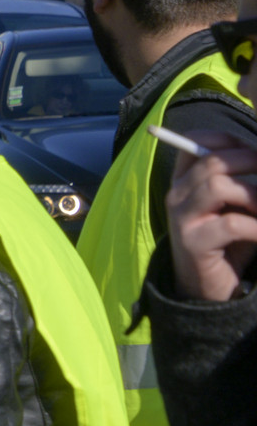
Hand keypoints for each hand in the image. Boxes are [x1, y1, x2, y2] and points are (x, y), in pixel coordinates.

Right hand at [165, 131, 256, 301]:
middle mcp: (176, 195)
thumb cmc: (229, 240)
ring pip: (217, 186)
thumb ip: (244, 180)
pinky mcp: (193, 244)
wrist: (209, 286)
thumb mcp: (235, 204)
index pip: (195, 141)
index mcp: (184, 181)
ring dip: (255, 194)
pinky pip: (232, 224)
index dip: (229, 140)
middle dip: (251, 161)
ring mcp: (181, 219)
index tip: (253, 152)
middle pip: (213, 161)